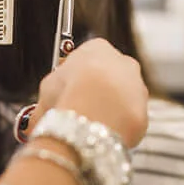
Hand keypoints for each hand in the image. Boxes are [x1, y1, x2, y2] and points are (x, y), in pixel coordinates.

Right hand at [31, 39, 149, 148]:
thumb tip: (39, 116)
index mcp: (98, 48)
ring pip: (119, 101)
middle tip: (77, 113)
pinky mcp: (144, 111)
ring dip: (107, 113)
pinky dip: (115, 129)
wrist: (96, 110)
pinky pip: (126, 122)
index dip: (73, 80)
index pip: (86, 60)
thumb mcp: (46, 89)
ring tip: (88, 128)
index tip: (65, 93)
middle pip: (107, 80)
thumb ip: (47, 98)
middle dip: (94, 96)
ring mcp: (137, 86)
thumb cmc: (69, 92)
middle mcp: (123, 62)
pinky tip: (100, 137)